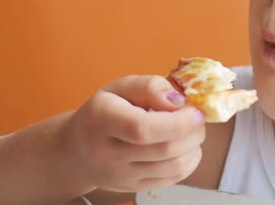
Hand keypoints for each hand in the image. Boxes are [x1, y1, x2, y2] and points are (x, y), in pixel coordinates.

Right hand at [61, 75, 204, 192]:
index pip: (142, 128)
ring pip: (173, 166)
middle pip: (163, 149)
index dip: (177, 122)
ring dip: (194, 146)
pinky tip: (187, 146)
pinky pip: (174, 178)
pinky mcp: (133, 187)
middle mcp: (107, 152)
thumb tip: (179, 101)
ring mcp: (120, 175)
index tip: (196, 111)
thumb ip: (150, 87)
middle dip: (193, 132)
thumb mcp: (120, 87)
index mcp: (101, 119)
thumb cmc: (104, 111)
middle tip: (198, 117)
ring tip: (192, 130)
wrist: (77, 150)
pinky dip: (190, 161)